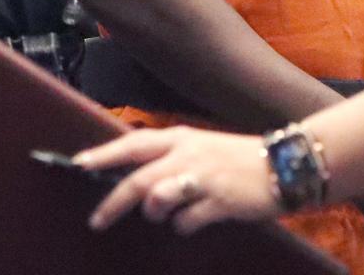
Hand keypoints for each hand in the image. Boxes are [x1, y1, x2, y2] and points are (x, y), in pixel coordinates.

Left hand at [77, 126, 277, 234]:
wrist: (284, 165)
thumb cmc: (238, 159)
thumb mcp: (201, 148)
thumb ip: (171, 160)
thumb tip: (138, 180)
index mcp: (181, 138)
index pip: (132, 144)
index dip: (104, 154)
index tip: (79, 164)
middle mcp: (188, 154)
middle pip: (137, 180)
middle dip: (112, 203)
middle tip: (96, 221)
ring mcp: (203, 177)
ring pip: (158, 200)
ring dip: (158, 213)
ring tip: (169, 213)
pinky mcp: (218, 200)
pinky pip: (186, 221)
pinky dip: (185, 225)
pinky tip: (196, 220)